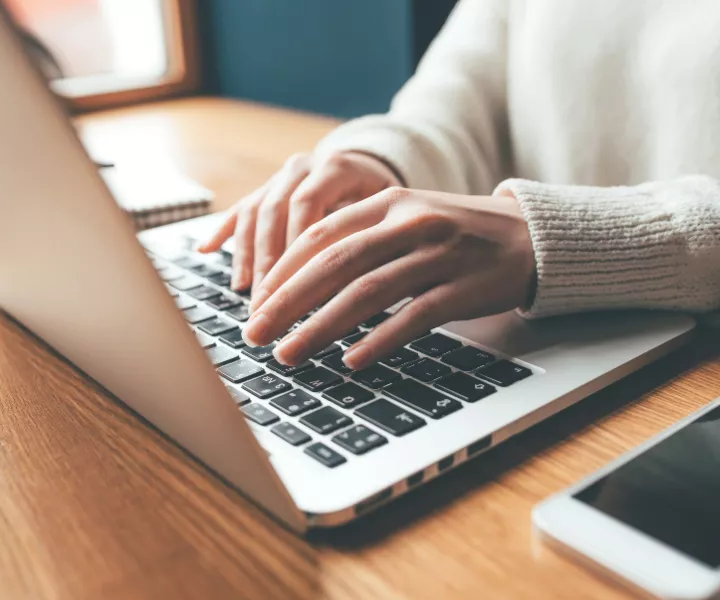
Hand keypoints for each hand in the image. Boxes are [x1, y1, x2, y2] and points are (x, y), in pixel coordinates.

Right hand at [197, 151, 400, 300]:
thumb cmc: (385, 200)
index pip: (307, 204)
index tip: (294, 285)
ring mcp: (280, 177)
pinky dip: (223, 231)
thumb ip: (370, 234)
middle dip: (268, 261)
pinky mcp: (266, 188)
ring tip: (244, 291)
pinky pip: (240, 209)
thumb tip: (356, 284)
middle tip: (265, 301)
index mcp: (336, 167)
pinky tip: (204, 250)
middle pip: (275, 211)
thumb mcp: (387, 212)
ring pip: (254, 212)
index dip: (296, 245)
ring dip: (246, 255)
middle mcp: (303, 167)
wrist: (371, 166)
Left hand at [242, 187, 534, 369]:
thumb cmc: (457, 234)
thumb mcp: (407, 220)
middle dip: (288, 302)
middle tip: (255, 333)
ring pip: (367, 291)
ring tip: (289, 354)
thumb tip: (300, 281)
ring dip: (321, 327)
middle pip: (335, 262)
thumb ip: (360, 239)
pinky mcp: (464, 287)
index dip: (282, 271)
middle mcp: (409, 222)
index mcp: (388, 202)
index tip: (255, 303)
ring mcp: (438, 254)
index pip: (320, 235)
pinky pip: (414, 316)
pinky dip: (379, 339)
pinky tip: (351, 361)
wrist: (529, 237)